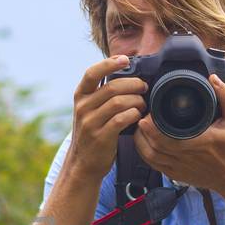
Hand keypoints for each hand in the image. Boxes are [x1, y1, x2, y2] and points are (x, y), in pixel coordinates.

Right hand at [66, 56, 145, 179]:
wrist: (82, 164)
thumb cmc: (93, 132)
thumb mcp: (90, 110)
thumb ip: (102, 94)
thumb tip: (128, 76)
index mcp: (80, 96)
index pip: (92, 73)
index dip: (109, 63)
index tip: (125, 60)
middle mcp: (82, 107)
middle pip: (112, 87)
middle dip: (134, 85)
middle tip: (144, 88)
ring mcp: (90, 123)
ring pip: (119, 102)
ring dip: (136, 101)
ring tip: (142, 104)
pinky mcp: (100, 137)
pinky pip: (121, 119)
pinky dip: (134, 115)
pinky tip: (138, 116)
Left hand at [132, 73, 224, 194]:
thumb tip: (213, 79)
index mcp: (200, 142)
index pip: (166, 137)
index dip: (151, 126)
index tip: (148, 113)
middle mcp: (187, 157)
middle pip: (153, 146)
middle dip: (143, 130)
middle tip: (143, 116)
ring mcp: (180, 168)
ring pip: (150, 156)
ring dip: (141, 141)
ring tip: (141, 127)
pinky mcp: (177, 175)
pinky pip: (154, 165)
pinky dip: (145, 153)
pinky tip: (145, 143)